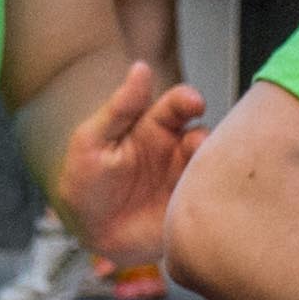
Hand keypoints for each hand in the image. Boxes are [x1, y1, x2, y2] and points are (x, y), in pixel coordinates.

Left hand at [52, 60, 208, 263]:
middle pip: (203, 134)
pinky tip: (206, 199)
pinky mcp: (190, 207)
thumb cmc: (84, 181)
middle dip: (207, 137)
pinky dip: (214, 196)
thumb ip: (119, 108)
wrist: (86, 232)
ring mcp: (186, 178)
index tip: (193, 103)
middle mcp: (176, 149)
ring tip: (199, 176)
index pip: (178, 105)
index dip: (188, 99)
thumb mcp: (92, 141)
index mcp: (155, 126)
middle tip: (197, 143)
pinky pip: (209, 199)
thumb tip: (141, 67)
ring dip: (211, 168)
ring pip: (211, 166)